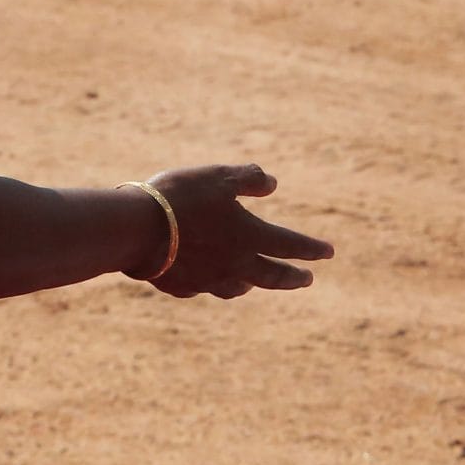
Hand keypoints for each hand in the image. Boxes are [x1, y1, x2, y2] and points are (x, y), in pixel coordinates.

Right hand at [132, 164, 332, 298]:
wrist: (136, 232)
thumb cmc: (180, 198)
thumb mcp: (218, 177)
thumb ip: (248, 178)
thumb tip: (272, 183)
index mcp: (248, 237)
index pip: (289, 245)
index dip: (311, 248)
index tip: (328, 253)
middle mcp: (234, 265)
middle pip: (271, 276)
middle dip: (291, 277)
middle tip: (306, 279)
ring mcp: (207, 280)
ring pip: (238, 287)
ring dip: (252, 283)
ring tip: (254, 281)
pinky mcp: (182, 287)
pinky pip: (203, 287)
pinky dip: (211, 282)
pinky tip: (207, 278)